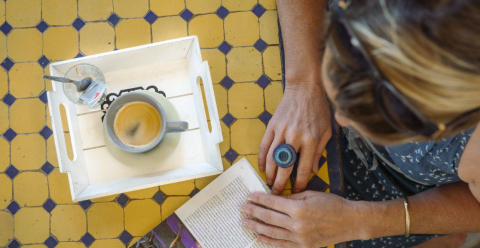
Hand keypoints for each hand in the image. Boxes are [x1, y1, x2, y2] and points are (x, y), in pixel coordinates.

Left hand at [241, 191, 362, 247]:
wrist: (350, 221)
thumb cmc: (332, 204)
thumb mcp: (311, 195)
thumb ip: (291, 197)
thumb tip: (274, 198)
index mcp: (298, 208)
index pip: (273, 203)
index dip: (259, 199)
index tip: (249, 196)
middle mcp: (297, 224)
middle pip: (269, 218)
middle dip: (253, 212)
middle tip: (242, 209)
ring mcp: (299, 238)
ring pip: (272, 232)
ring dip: (257, 227)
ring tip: (245, 223)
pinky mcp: (303, 246)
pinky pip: (282, 244)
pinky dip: (269, 241)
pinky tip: (258, 237)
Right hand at [258, 82, 331, 194]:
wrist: (305, 89)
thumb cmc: (319, 109)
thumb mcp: (326, 131)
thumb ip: (318, 152)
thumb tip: (313, 171)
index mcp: (311, 140)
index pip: (304, 168)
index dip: (300, 183)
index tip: (296, 191)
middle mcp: (295, 137)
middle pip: (285, 167)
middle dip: (280, 183)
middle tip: (276, 193)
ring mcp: (281, 131)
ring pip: (271, 158)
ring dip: (269, 173)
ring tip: (269, 183)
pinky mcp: (272, 126)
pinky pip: (264, 146)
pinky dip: (261, 158)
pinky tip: (262, 167)